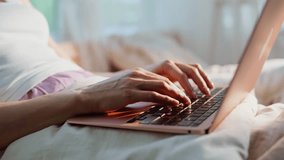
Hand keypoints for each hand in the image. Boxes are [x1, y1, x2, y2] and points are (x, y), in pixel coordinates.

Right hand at [76, 60, 213, 113]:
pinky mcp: (129, 92)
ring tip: (185, 102)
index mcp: (137, 73)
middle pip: (165, 80)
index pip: (162, 77)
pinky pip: (153, 95)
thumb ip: (140, 88)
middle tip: (189, 99)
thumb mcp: (126, 87)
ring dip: (176, 95)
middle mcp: (137, 75)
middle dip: (180, 89)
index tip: (184, 93)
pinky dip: (165, 100)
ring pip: (162, 86)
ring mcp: (133, 82)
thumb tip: (154, 95)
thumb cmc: (108, 94)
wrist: (89, 97)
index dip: (175, 86)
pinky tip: (172, 104)